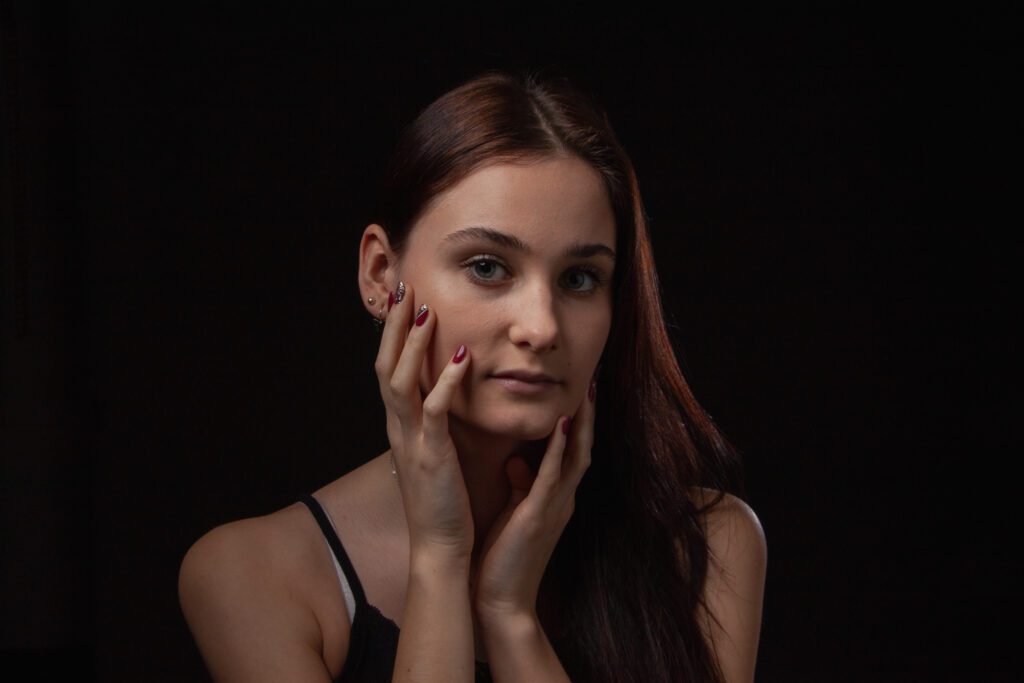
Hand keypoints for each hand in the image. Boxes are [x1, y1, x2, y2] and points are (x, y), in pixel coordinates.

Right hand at [375, 282, 474, 561]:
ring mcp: (411, 442)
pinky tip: (463, 358)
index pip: (389, 369)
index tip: (404, 299)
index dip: (393, 334)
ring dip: (412, 346)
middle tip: (404, 288)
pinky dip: (445, 382)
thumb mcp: (436, 452)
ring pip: (401, 382)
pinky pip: (434, 411)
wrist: (441, 547)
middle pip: (385, 366)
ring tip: (424, 312)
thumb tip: (445, 392)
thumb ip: (436, 421)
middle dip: (393, 326)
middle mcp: (398, 429)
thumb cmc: (444, 500)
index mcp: (401, 426)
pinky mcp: (431, 456)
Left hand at [471, 379, 595, 621]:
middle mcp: (562, 498)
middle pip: (582, 447)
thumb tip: (516, 462)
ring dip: (582, 424)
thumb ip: (520, 486)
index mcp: (555, 497)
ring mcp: (555, 506)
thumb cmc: (503, 559)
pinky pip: (554, 477)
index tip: (579, 390)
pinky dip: (560, 449)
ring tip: (586, 392)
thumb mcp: (514, 513)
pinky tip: (562, 425)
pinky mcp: (540, 516)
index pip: (571, 451)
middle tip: (592, 379)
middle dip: (588, 415)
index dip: (578, 421)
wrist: (501, 601)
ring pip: (576, 457)